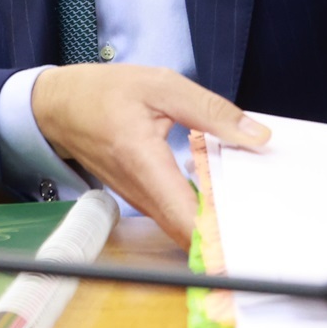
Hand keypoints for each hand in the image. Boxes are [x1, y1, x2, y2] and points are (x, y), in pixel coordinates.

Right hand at [31, 64, 270, 246]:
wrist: (58, 106)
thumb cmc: (102, 92)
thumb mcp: (160, 84)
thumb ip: (211, 111)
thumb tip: (258, 136)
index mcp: (143, 159)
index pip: (185, 217)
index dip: (219, 238)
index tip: (252, 243)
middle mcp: (139, 190)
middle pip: (189, 231)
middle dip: (228, 236)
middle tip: (269, 229)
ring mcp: (138, 199)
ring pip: (183, 228)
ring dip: (216, 227)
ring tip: (254, 216)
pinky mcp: (140, 198)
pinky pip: (174, 217)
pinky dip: (200, 215)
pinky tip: (223, 199)